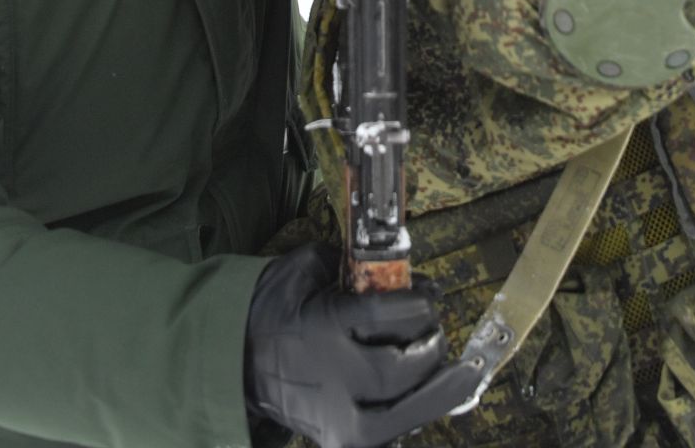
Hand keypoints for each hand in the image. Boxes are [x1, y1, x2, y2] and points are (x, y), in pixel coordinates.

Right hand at [243, 244, 474, 447]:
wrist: (230, 359)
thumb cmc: (269, 309)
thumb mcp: (303, 270)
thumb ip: (347, 264)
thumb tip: (398, 272)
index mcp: (321, 327)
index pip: (386, 316)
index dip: (419, 305)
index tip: (429, 297)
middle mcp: (329, 376)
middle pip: (398, 370)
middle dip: (429, 349)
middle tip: (436, 332)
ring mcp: (332, 416)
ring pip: (398, 416)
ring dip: (437, 393)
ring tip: (464, 373)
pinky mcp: (335, 439)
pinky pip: (384, 437)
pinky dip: (412, 421)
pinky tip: (437, 403)